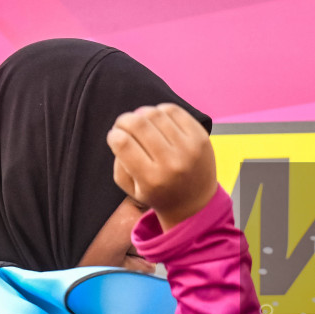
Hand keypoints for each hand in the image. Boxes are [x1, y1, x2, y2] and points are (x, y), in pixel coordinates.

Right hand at [105, 104, 217, 230]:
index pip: (123, 143)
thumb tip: (120, 134)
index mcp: (152, 179)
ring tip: (141, 124)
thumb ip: (119, 164)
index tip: (115, 137)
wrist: (195, 203)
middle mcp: (172, 163)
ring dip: (142, 114)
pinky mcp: (200, 136)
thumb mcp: (131, 189)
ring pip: (155, 114)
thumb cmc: (159, 194)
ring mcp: (189, 148)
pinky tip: (158, 122)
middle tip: (123, 125)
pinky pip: (174, 111)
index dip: (114, 135)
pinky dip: (160, 111)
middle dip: (124, 120)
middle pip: (138, 124)